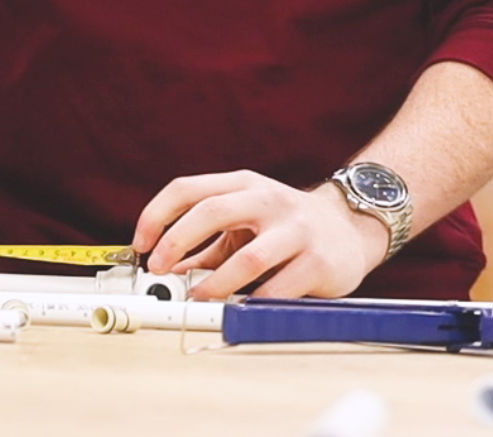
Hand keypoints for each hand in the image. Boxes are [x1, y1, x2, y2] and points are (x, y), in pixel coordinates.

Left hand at [133, 171, 385, 300]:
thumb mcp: (243, 222)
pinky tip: (239, 308)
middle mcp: (268, 199)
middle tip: (158, 269)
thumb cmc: (286, 225)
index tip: (141, 245)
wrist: (350, 228)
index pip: (187, 188)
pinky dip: (253, 303)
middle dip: (176, 242)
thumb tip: (165, 268)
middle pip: (211, 210)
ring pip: (248, 257)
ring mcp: (296, 229)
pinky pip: (279, 289)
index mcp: (243, 184)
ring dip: (215, 283)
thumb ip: (205, 244)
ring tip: (198, 297)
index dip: (157, 215)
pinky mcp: (318, 261)